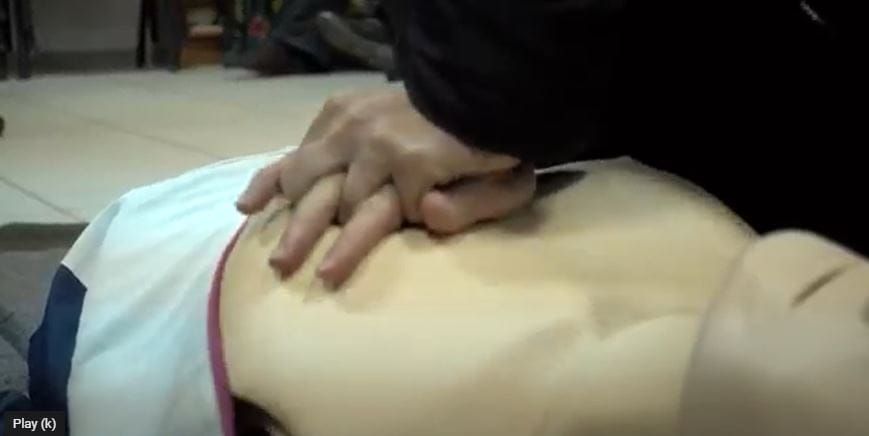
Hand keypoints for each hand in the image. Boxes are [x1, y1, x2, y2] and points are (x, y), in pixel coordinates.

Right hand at [237, 89, 534, 285]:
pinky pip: (297, 147)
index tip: (328, 278)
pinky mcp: (337, 113)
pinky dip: (271, 175)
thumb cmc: (493, 149)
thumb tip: (422, 211)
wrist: (477, 91)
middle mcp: (373, 142)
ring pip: (305, 175)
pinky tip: (248, 203)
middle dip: (305, 236)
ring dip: (289, 212)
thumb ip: (472, 206)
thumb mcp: (507, 184)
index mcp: (412, 162)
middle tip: (283, 267)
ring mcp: (350, 125)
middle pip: (330, 200)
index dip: (352, 249)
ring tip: (273, 248)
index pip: (372, 216)